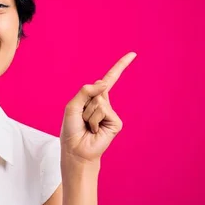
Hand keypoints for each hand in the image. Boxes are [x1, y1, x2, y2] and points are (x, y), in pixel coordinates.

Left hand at [60, 52, 136, 166]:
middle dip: (85, 102)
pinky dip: (94, 120)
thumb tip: (104, 82)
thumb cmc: (72, 129)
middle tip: (82, 119)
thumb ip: (86, 91)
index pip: (108, 80)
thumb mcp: (73, 106)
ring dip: (88, 114)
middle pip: (98, 89)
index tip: (133, 54)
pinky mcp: (116, 123)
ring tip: (87, 125)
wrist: (76, 150)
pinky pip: (103, 111)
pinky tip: (94, 130)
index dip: (120, 67)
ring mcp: (111, 113)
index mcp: (94, 99)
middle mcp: (104, 104)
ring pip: (98, 101)